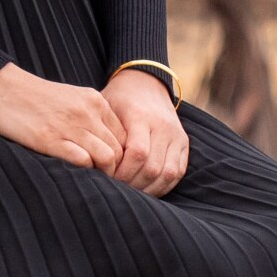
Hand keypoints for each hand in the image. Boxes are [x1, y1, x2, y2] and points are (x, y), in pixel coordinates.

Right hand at [0, 63, 127, 174]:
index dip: (123, 156)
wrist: (2, 89)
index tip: (113, 169)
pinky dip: (84, 172)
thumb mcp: (71, 99)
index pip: (124, 135)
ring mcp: (70, 125)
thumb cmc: (35, 98)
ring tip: (93, 183)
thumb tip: (104, 144)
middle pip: (119, 148)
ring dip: (103, 174)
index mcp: (95, 101)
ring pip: (107, 156)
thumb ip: (91, 116)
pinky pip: (82, 160)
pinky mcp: (50, 139)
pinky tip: (76, 176)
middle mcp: (88, 112)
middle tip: (107, 183)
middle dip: (116, 169)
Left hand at [98, 68, 188, 196]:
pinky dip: (163, 185)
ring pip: (168, 173)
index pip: (137, 153)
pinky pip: (178, 172)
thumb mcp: (105, 109)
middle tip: (117, 190)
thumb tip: (92, 166)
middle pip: (152, 167)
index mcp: (141, 116)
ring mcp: (176, 135)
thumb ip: (103, 135)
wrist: (145, 82)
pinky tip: (147, 188)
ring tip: (131, 193)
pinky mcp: (183, 142)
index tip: (107, 178)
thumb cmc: (118, 99)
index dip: (122, 173)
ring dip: (149, 189)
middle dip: (133, 185)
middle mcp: (163, 126)